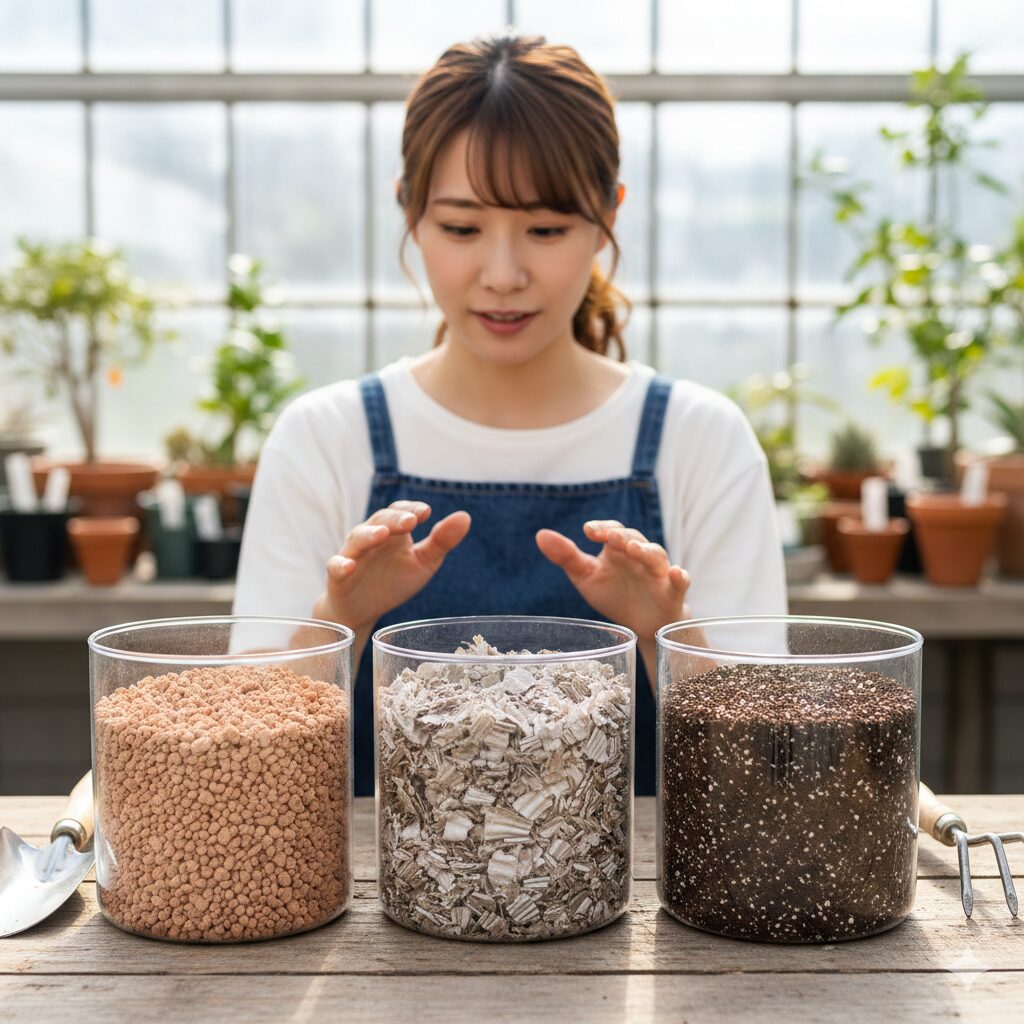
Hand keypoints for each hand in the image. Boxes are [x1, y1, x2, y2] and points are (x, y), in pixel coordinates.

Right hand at [314, 501, 470, 639]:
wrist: (364, 610)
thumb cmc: (394, 581)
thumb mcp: (423, 563)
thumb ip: (441, 541)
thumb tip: (465, 516)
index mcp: (393, 532)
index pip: (400, 511)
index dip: (411, 509)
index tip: (425, 512)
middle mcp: (372, 537)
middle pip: (380, 520)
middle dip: (395, 519)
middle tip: (410, 520)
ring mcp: (353, 555)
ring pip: (358, 538)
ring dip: (369, 535)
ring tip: (382, 534)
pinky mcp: (338, 575)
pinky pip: (336, 566)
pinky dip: (341, 565)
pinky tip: (349, 566)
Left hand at [535, 520, 690, 641]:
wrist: (642, 624)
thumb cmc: (614, 594)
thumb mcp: (586, 577)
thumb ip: (566, 556)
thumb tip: (540, 534)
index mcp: (617, 551)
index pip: (611, 531)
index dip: (602, 529)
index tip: (589, 531)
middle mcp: (638, 556)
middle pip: (634, 539)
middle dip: (622, 537)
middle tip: (611, 538)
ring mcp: (657, 573)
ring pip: (656, 556)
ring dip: (646, 551)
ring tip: (633, 550)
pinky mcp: (673, 592)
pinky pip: (681, 581)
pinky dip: (680, 576)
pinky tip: (676, 574)